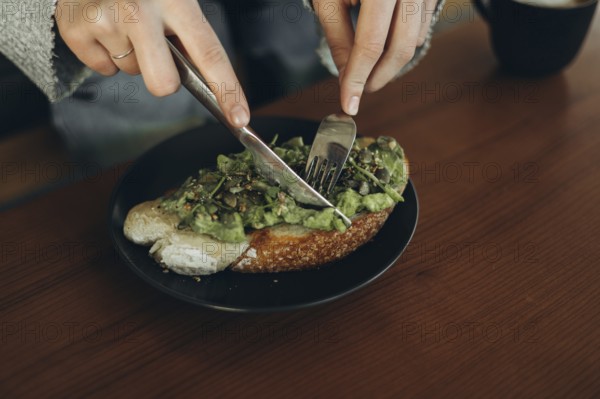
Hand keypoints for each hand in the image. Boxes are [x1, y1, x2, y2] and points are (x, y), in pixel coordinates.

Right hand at [54, 0, 249, 126]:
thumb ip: (188, 33)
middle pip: (164, 84)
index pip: (210, 55)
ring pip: (131, 72)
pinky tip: (104, 26)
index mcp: (177, 1)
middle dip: (164, 80)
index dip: (228, 90)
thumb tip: (205, 79)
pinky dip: (104, 53)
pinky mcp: (76, 29)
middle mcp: (140, 11)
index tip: (240, 118)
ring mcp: (106, 21)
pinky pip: (102, 68)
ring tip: (124, 23)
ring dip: (131, 55)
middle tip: (156, 51)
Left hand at [313, 0, 435, 114]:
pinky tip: (383, 46)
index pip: (370, 44)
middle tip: (358, 90)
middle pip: (400, 48)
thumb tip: (345, 75)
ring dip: (390, 63)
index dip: (357, 79)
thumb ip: (337, 37)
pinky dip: (402, 44)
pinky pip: (422, 26)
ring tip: (366, 68)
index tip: (348, 105)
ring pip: (414, 40)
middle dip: (377, 77)